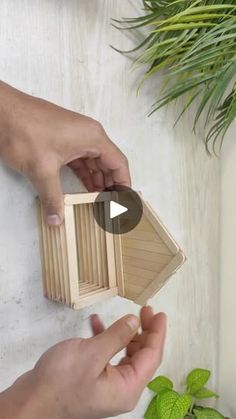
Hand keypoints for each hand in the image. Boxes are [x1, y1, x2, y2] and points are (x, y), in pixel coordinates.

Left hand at [0, 81, 130, 224]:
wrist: (1, 111)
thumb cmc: (23, 128)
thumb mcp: (41, 169)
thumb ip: (52, 196)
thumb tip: (57, 218)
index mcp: (92, 137)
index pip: (119, 163)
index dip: (124, 184)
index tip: (124, 201)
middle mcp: (88, 135)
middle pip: (108, 164)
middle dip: (110, 186)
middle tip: (111, 206)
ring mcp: (75, 137)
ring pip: (93, 163)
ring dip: (96, 182)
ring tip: (98, 202)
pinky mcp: (62, 140)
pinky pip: (80, 160)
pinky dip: (83, 175)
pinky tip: (83, 189)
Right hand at [0, 307, 165, 418]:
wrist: (30, 401)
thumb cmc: (61, 381)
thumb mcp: (92, 353)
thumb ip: (117, 336)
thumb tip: (134, 322)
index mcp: (127, 388)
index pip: (151, 357)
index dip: (157, 333)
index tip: (160, 314)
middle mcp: (121, 389)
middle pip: (140, 356)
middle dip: (143, 331)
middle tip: (145, 310)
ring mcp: (106, 386)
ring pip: (124, 355)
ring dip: (122, 334)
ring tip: (122, 315)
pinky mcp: (92, 380)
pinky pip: (106, 357)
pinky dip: (103, 340)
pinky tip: (94, 324)